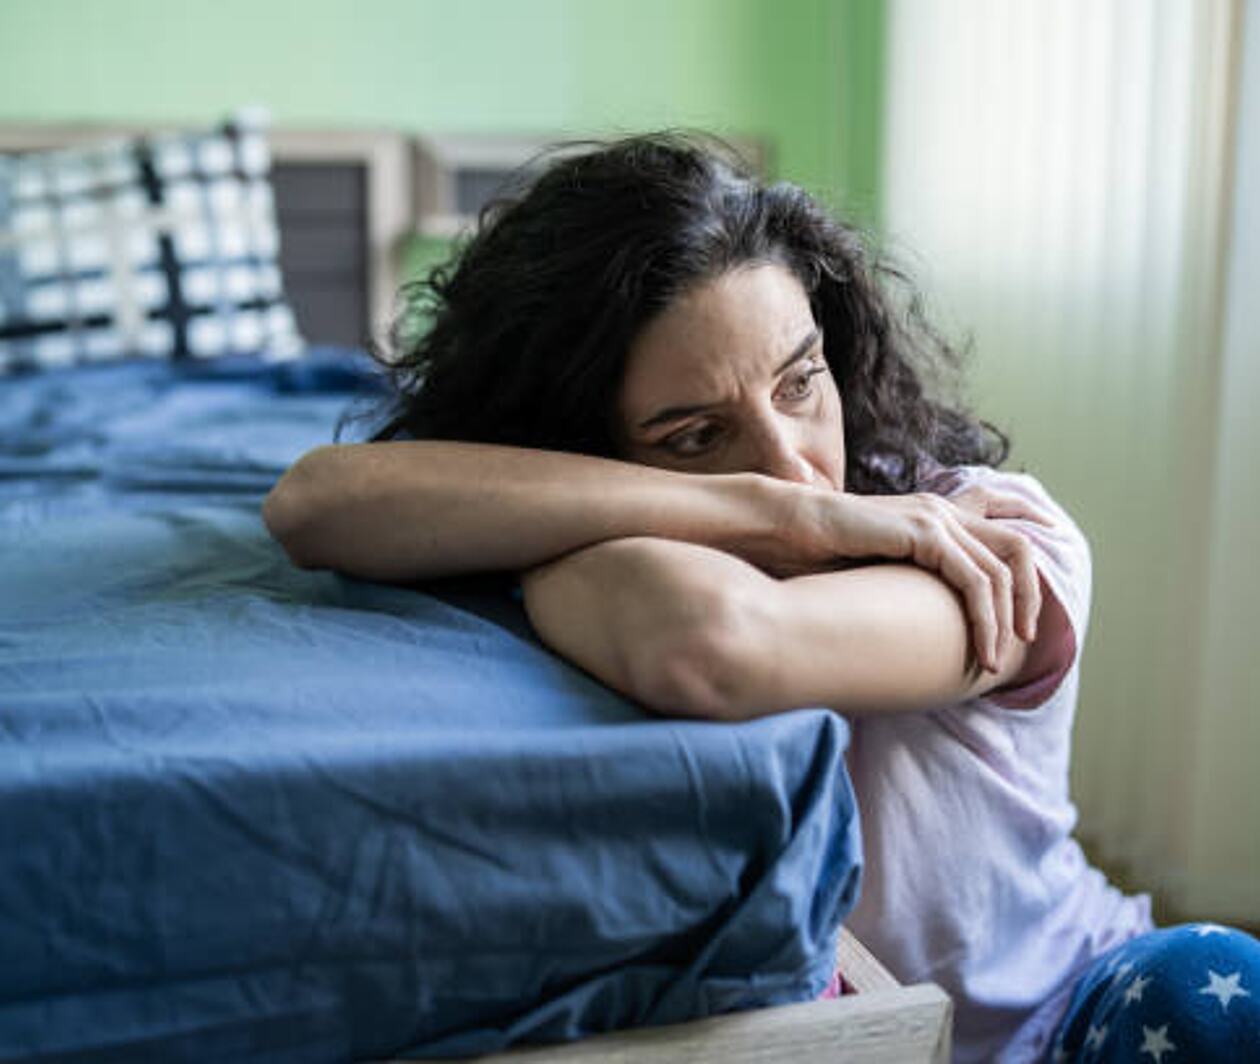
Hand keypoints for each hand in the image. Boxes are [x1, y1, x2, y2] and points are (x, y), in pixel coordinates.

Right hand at [800, 486, 1046, 672]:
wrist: (783, 529)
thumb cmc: (816, 556)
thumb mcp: (877, 572)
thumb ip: (908, 586)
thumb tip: (923, 630)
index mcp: (934, 516)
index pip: (1002, 536)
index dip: (1024, 575)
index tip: (1023, 619)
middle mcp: (942, 512)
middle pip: (1018, 551)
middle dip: (1030, 600)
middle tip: (1023, 643)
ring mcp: (936, 518)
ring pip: (1003, 571)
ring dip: (1006, 621)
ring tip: (995, 659)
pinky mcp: (925, 533)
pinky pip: (977, 580)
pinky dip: (986, 618)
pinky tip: (981, 648)